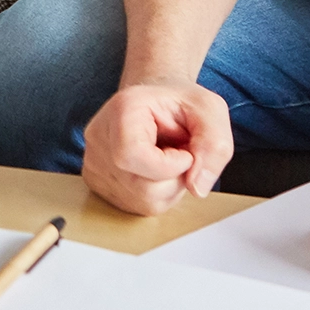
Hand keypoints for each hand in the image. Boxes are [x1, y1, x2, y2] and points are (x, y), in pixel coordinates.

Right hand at [80, 81, 233, 215]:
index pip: (133, 155)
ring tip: (167, 161)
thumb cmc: (180, 104)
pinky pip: (134, 206)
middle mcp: (99, 136)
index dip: (170, 165)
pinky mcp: (96, 182)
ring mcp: (94, 162)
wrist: (157, 103)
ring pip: (141, 201)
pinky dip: (155, 195)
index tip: (185, 151)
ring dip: (168, 188)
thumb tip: (197, 188)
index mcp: (123, 110)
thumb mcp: (211, 111)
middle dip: (175, 179)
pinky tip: (155, 171)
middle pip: (142, 187)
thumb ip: (215, 146)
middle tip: (179, 154)